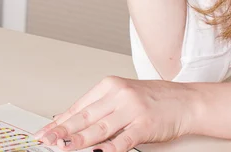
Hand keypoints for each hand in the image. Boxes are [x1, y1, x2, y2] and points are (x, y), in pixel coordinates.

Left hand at [34, 76, 197, 151]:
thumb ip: (101, 108)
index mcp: (112, 85)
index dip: (60, 121)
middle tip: (46, 141)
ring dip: (78, 141)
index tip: (44, 132)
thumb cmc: (155, 99)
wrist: (186, 101)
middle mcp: (120, 94)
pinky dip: (109, 149)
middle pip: (85, 117)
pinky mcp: (145, 125)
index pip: (80, 106)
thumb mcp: (125, 96)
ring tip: (62, 148)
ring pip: (99, 128)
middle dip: (63, 132)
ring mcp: (132, 109)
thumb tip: (71, 121)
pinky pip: (123, 140)